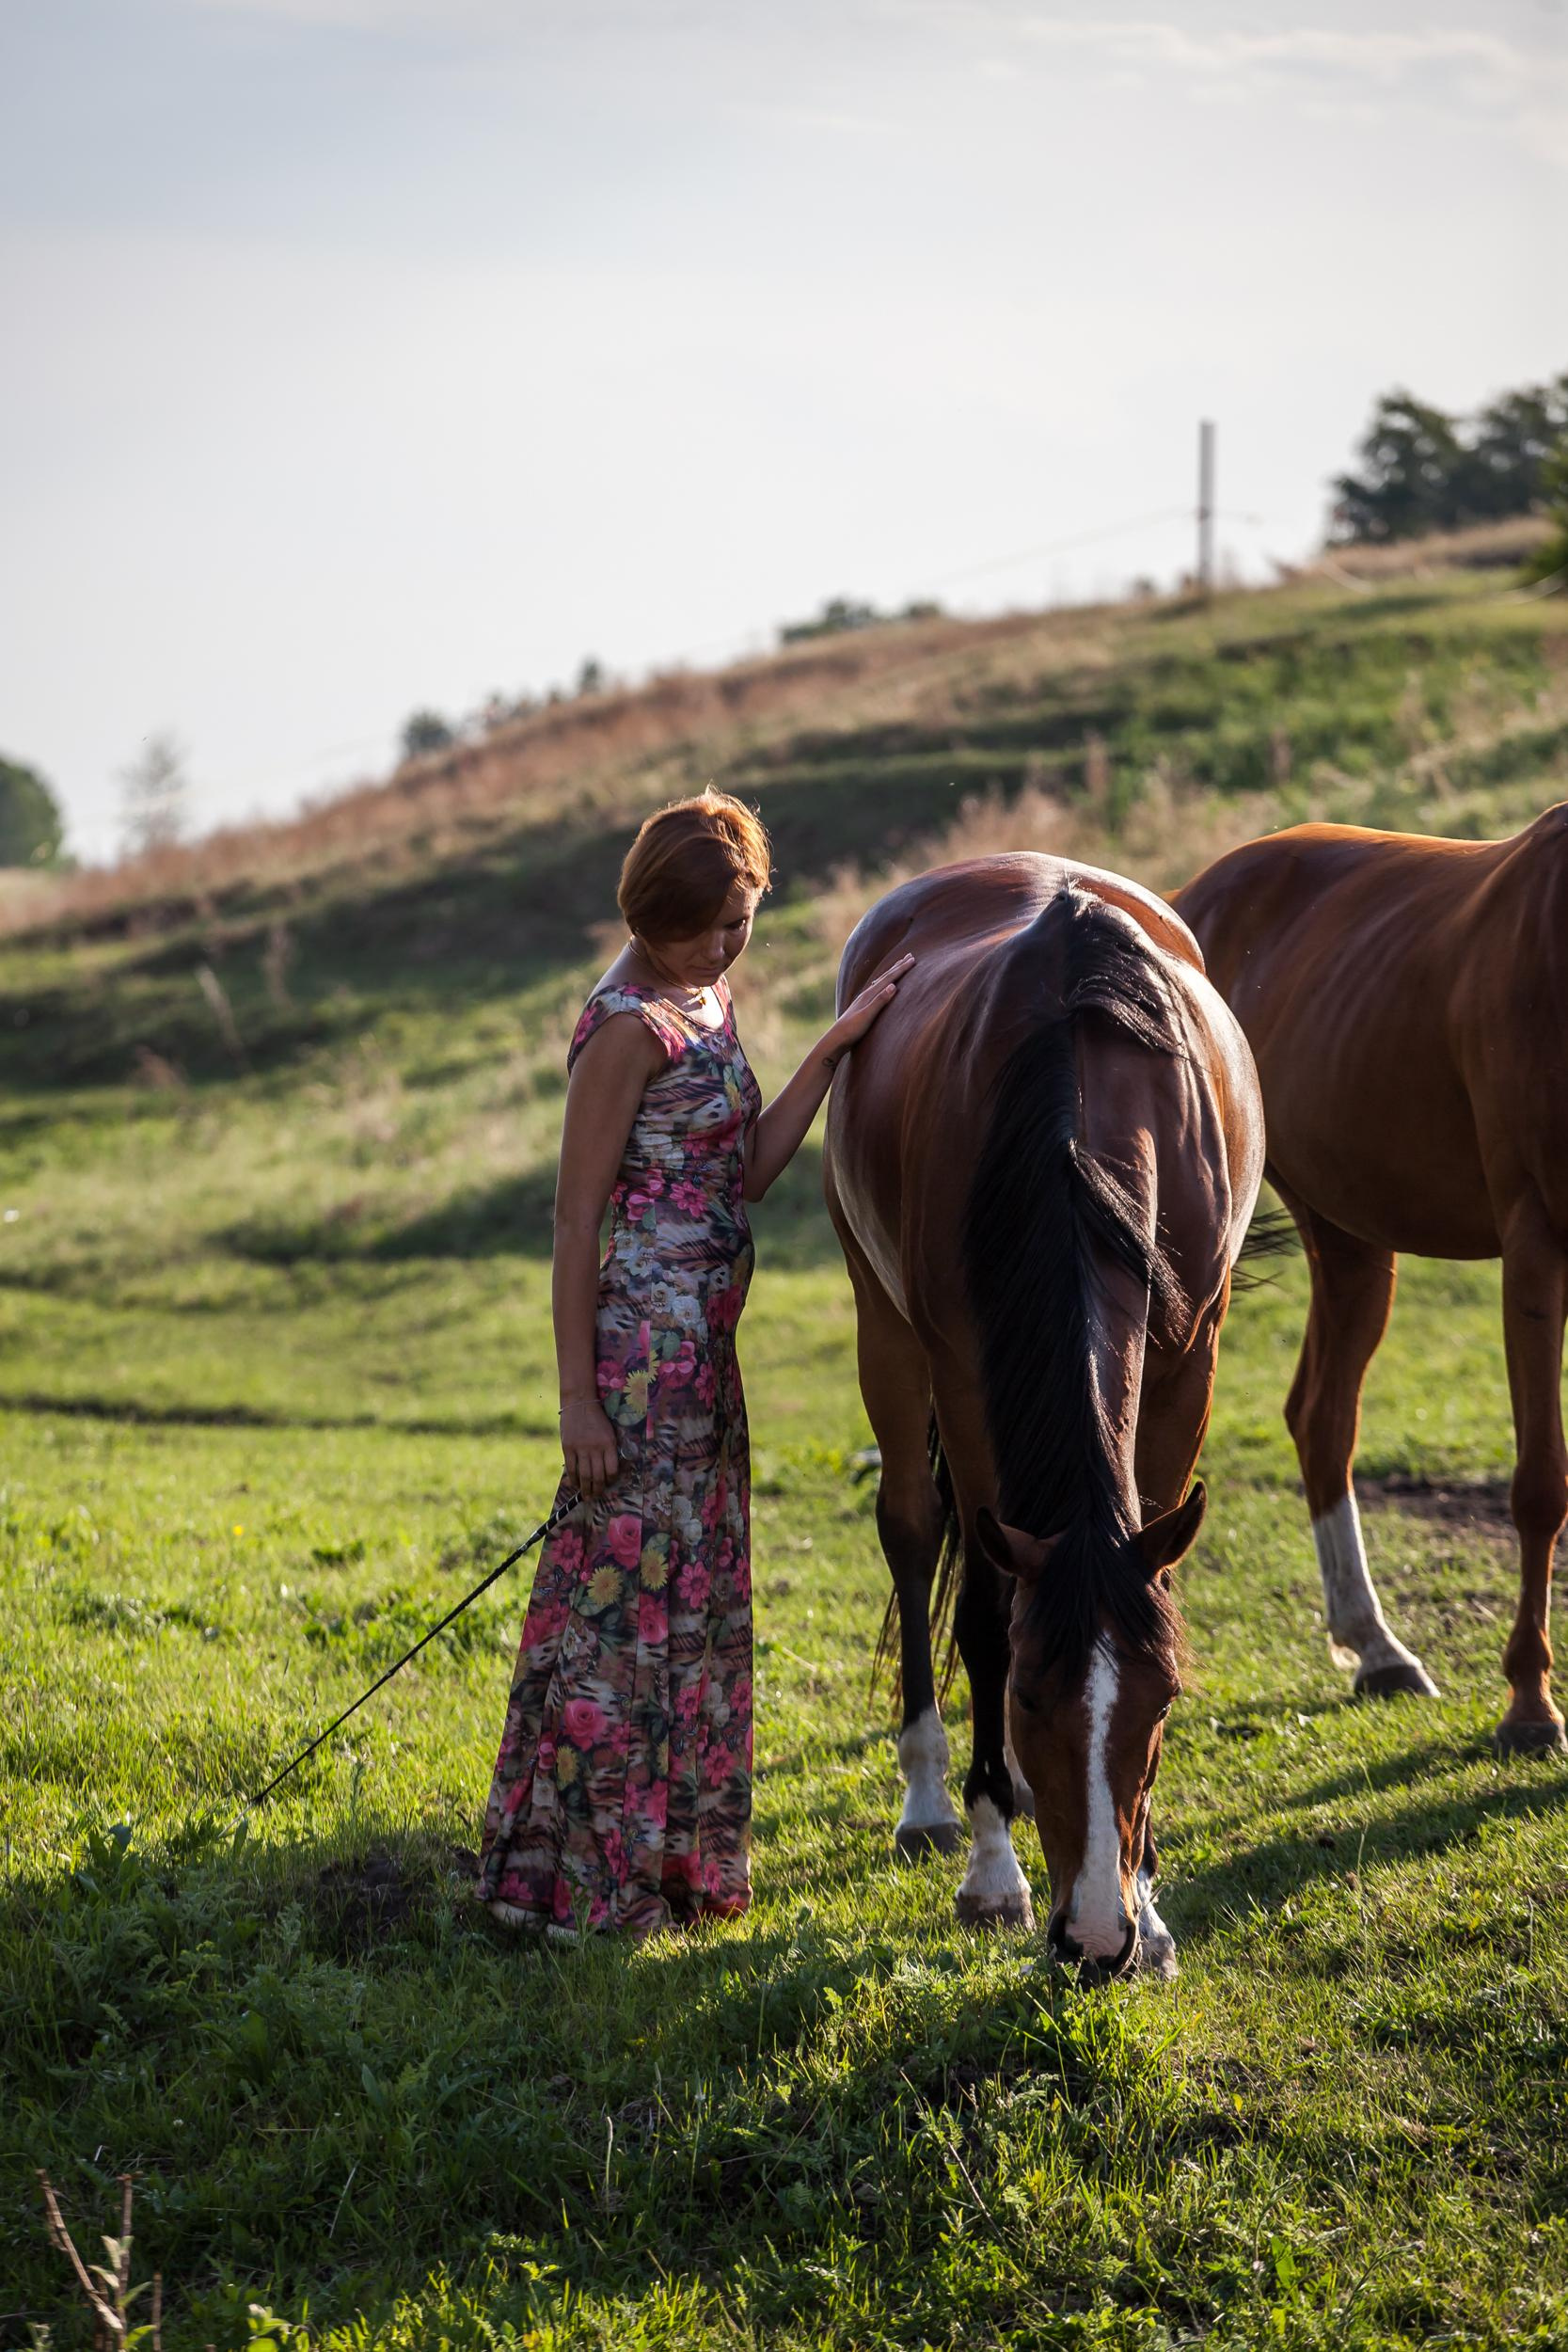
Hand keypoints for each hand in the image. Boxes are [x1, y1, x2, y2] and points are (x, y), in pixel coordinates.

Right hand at [559, 1396, 618, 1497]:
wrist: (579, 1403)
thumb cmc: (597, 1418)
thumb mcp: (609, 1431)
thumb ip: (609, 1449)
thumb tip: (608, 1469)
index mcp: (609, 1443)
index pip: (612, 1469)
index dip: (611, 1480)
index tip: (609, 1483)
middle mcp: (596, 1447)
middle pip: (598, 1476)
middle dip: (598, 1489)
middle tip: (597, 1496)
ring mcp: (581, 1448)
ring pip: (585, 1475)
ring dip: (586, 1489)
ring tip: (586, 1496)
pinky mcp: (568, 1447)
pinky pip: (571, 1468)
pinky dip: (574, 1479)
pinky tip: (575, 1484)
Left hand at [820, 951, 914, 1065]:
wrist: (836, 1039)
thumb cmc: (852, 1029)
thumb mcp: (867, 1016)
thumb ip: (879, 1001)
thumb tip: (893, 986)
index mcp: (869, 995)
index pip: (889, 978)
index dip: (901, 969)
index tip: (913, 959)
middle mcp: (866, 994)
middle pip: (885, 976)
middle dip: (898, 966)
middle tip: (910, 956)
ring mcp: (864, 999)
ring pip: (881, 981)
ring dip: (891, 972)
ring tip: (898, 965)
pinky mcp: (863, 1006)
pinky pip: (876, 989)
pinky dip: (883, 982)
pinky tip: (881, 985)